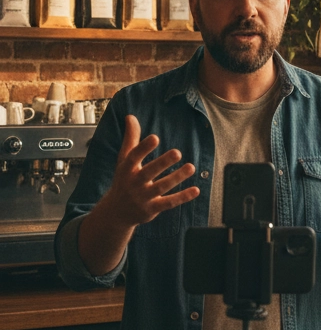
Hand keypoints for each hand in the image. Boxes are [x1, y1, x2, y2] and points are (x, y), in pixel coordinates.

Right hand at [100, 115, 199, 229]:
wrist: (116, 213)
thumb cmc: (124, 180)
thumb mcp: (124, 160)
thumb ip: (131, 139)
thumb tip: (130, 116)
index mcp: (126, 169)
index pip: (133, 157)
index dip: (143, 147)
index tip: (155, 137)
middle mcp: (133, 183)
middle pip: (148, 172)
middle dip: (162, 163)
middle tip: (177, 152)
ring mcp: (142, 198)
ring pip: (161, 187)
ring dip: (177, 178)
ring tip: (191, 167)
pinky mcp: (151, 209)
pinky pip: (168, 203)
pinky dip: (182, 197)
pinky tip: (196, 190)